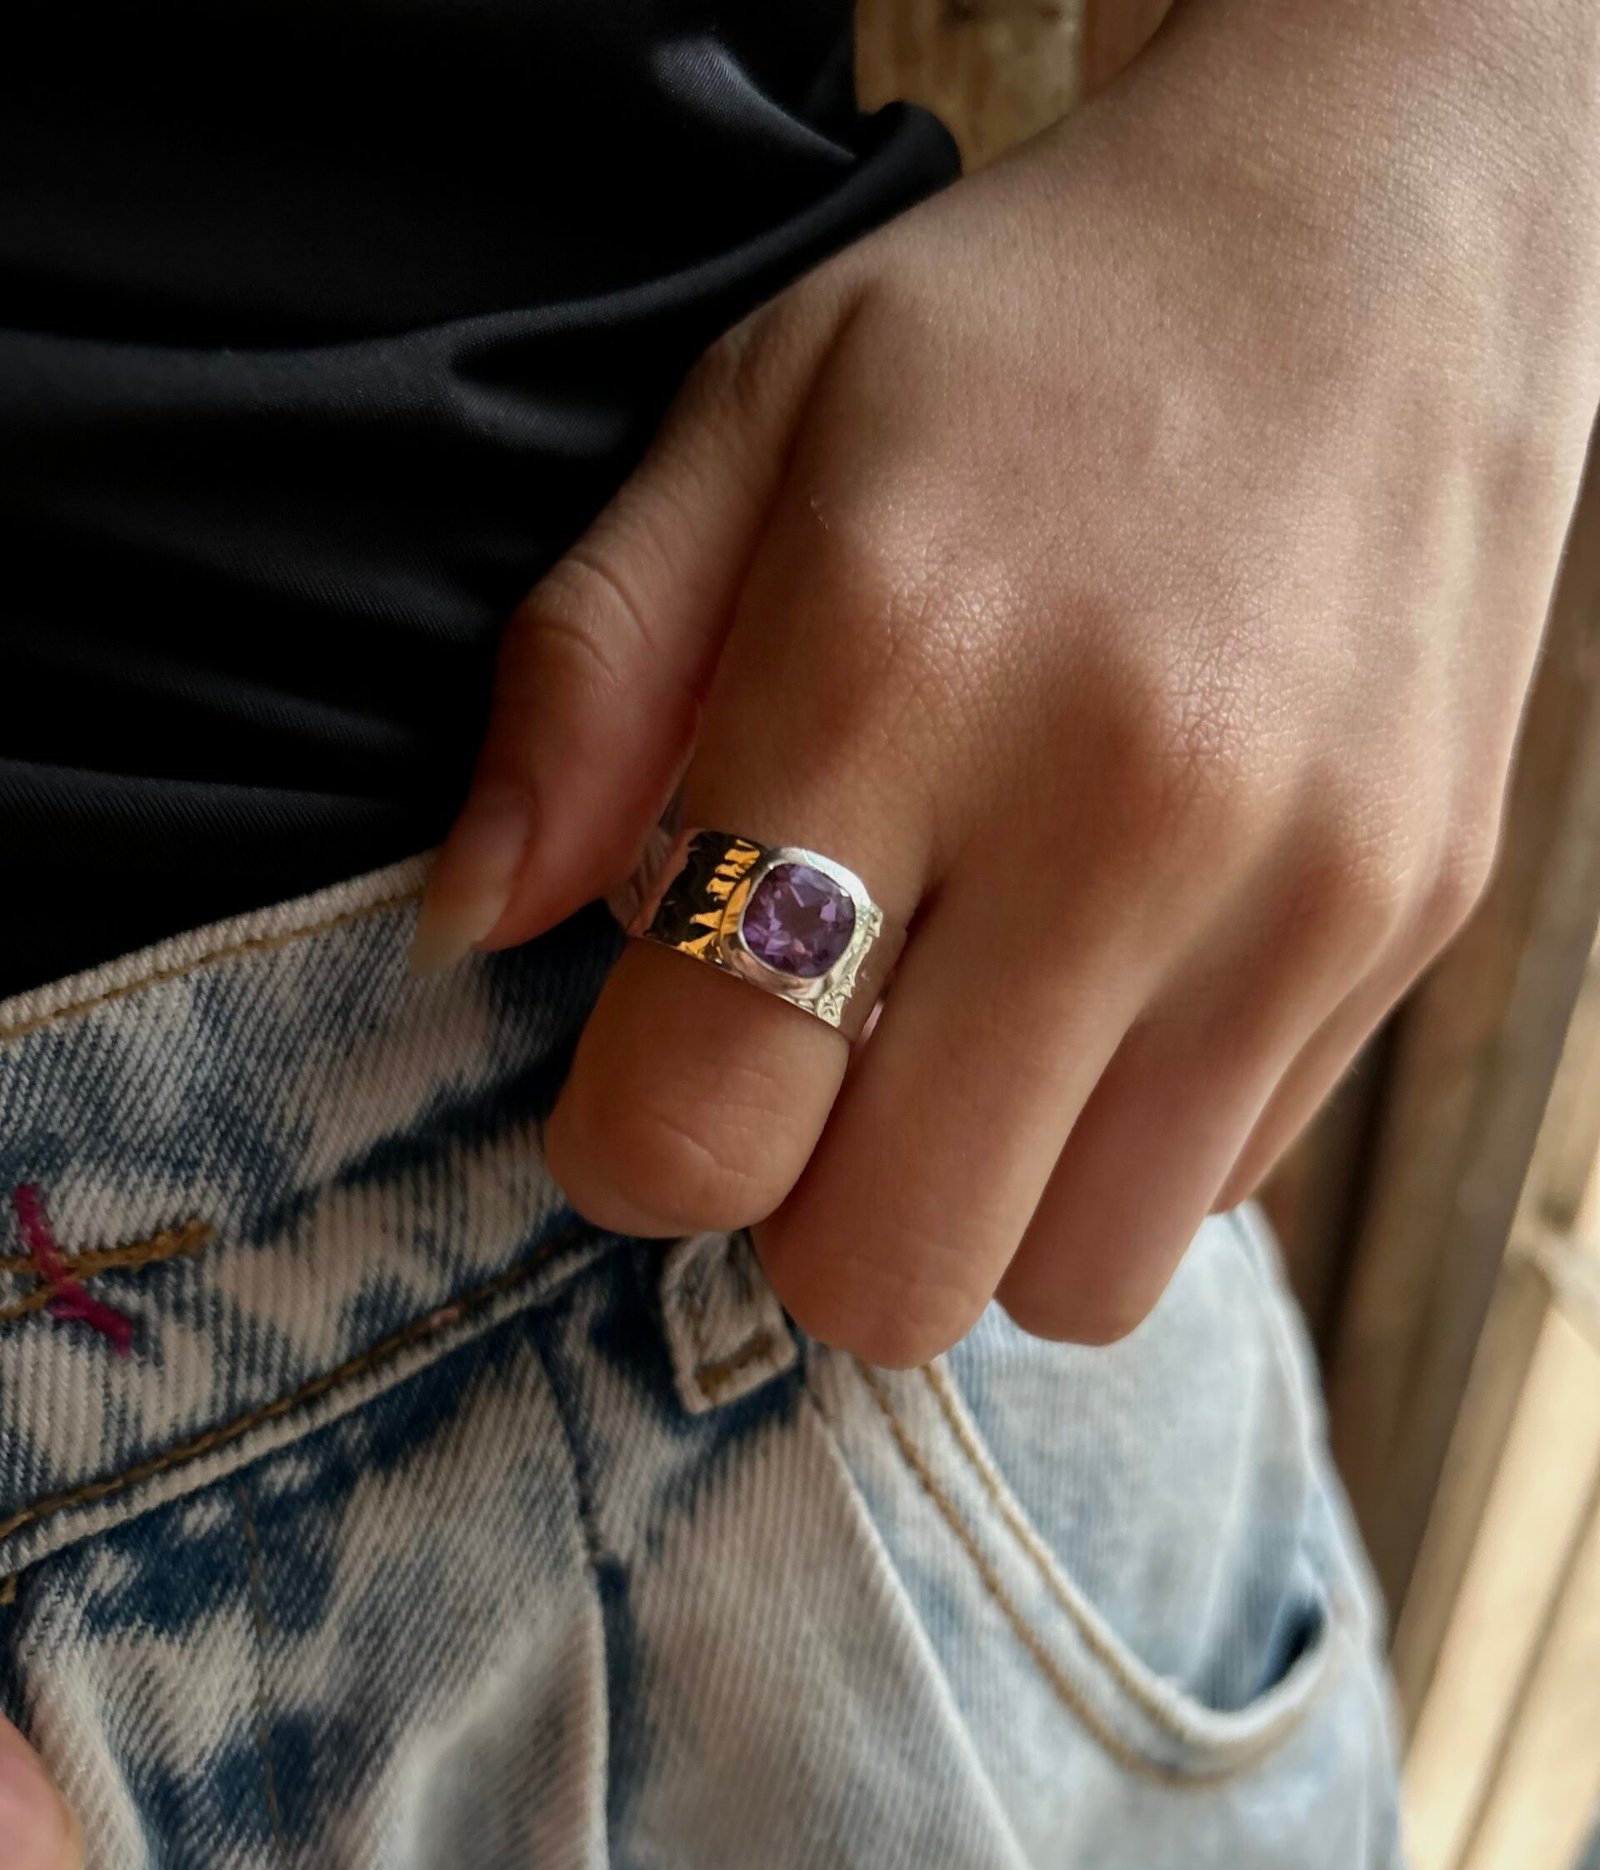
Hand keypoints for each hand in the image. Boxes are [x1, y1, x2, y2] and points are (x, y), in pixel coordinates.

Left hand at [416, 1, 1599, 1361]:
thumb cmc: (1028, 342)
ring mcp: (1298, 888)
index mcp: (897, 665)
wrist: (1385, 250)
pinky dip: (1126, 1142)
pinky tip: (1110, 979)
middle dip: (804, 1219)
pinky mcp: (1411, 929)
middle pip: (888, 1270)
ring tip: (965, 1042)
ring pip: (1073, 1284)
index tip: (645, 1087)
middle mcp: (1122, 807)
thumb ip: (586, 675)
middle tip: (804, 1080)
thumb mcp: (750, 416)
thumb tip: (471, 925)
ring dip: (978, 1208)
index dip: (630, 1154)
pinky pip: (1218, 1187)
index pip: (705, 1117)